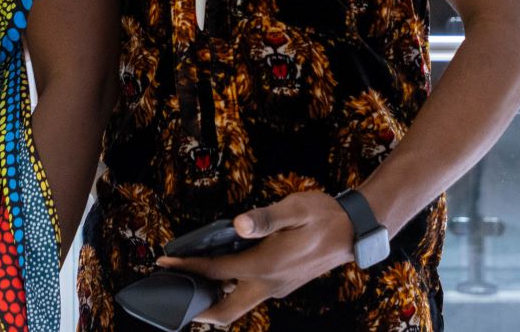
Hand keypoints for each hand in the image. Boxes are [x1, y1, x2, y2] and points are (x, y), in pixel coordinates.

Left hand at [154, 191, 354, 325]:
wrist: (355, 230)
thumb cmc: (324, 215)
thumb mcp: (296, 208)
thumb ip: (266, 217)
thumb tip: (239, 224)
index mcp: (267, 265)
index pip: (217, 272)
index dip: (188, 269)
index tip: (164, 264)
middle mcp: (270, 283)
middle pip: (226, 311)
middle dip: (198, 310)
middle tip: (174, 297)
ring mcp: (278, 287)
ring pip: (239, 306)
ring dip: (214, 302)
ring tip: (191, 285)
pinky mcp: (283, 285)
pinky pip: (250, 295)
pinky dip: (231, 291)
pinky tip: (222, 274)